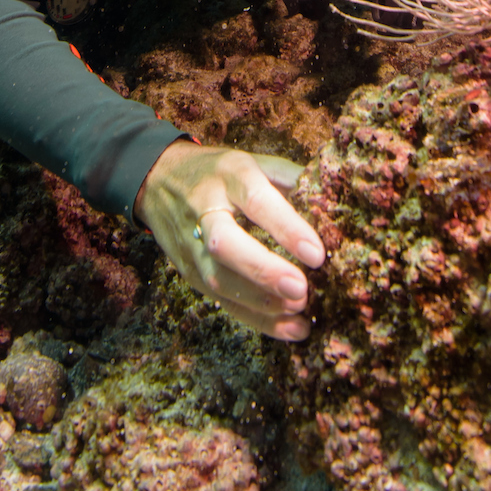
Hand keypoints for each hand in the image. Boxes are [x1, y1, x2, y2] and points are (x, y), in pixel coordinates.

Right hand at [135, 141, 324, 339]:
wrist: (157, 180)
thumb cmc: (220, 172)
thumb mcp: (254, 162)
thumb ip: (291, 180)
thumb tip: (333, 202)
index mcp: (229, 175)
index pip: (257, 200)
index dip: (286, 228)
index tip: (317, 254)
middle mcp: (205, 209)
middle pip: (225, 244)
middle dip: (263, 271)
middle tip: (301, 290)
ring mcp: (192, 244)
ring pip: (218, 279)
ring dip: (260, 303)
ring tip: (299, 312)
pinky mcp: (188, 272)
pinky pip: (220, 300)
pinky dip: (256, 319)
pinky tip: (289, 328)